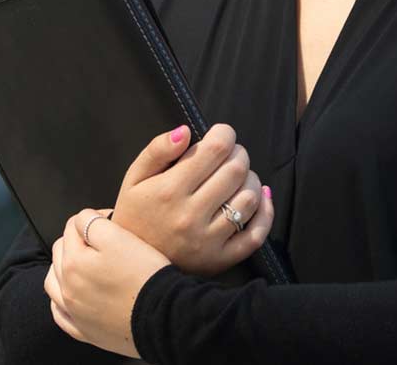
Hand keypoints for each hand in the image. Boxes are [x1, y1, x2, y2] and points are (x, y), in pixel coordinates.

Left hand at [45, 208, 170, 357]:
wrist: (163, 318)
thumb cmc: (145, 276)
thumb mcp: (120, 237)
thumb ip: (93, 223)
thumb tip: (83, 219)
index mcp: (73, 262)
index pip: (74, 225)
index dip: (95, 218)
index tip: (113, 221)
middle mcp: (67, 288)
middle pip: (61, 251)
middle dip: (78, 240)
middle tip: (103, 240)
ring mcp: (74, 311)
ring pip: (54, 282)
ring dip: (63, 268)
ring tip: (82, 264)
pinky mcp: (84, 331)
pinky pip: (60, 315)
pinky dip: (61, 302)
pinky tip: (72, 296)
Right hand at [111, 123, 275, 276]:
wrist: (131, 264)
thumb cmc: (135, 213)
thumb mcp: (134, 178)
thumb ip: (157, 150)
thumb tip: (185, 130)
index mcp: (169, 191)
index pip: (215, 150)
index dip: (224, 134)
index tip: (221, 134)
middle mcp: (190, 216)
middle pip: (236, 170)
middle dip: (239, 153)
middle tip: (230, 154)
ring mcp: (207, 240)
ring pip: (249, 199)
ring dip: (251, 179)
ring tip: (238, 176)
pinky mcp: (219, 260)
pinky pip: (255, 235)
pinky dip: (265, 212)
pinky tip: (260, 197)